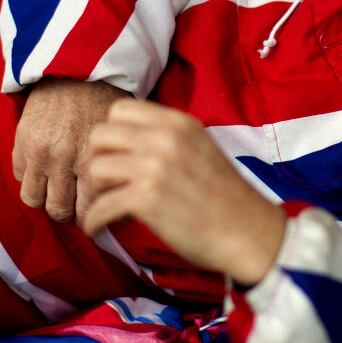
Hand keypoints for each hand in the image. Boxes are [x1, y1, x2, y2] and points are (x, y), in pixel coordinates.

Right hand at [12, 77, 130, 222]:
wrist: (75, 67)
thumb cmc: (103, 101)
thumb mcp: (117, 135)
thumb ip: (113, 167)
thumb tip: (116, 204)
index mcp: (92, 158)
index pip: (88, 208)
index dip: (91, 216)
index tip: (93, 213)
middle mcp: (63, 158)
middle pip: (58, 209)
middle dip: (66, 211)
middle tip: (72, 203)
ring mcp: (38, 150)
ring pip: (32, 199)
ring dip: (43, 198)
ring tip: (54, 189)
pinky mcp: (21, 140)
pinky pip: (19, 175)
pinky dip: (29, 176)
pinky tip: (43, 167)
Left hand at [83, 100, 285, 284]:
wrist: (248, 233)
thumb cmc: (225, 196)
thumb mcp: (200, 148)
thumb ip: (167, 138)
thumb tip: (126, 142)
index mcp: (178, 123)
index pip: (120, 110)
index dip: (112, 134)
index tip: (116, 156)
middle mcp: (164, 139)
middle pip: (100, 135)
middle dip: (96, 159)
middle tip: (106, 182)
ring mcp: (154, 167)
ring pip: (95, 168)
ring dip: (94, 191)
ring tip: (106, 205)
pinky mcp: (147, 199)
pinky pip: (100, 206)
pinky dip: (93, 221)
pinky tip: (98, 228)